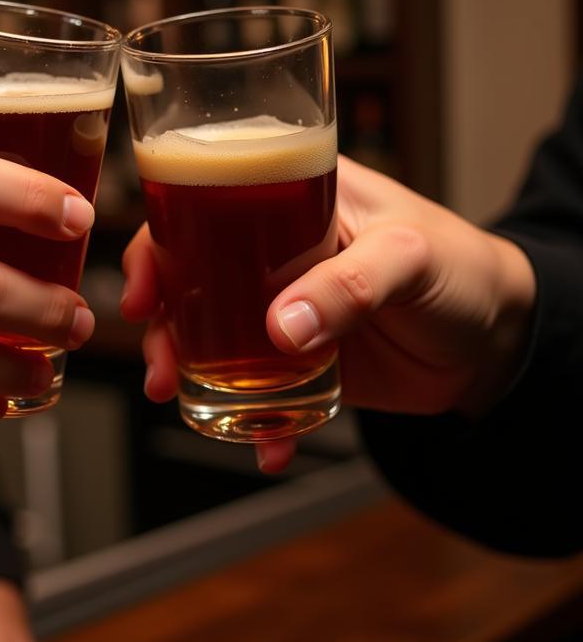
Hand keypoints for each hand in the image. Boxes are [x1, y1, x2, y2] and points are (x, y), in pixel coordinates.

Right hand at [121, 156, 536, 471]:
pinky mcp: (299, 359)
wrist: (499, 341)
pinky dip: (251, 419)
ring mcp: (282, 306)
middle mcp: (272, 249)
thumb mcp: (410, 257)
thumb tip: (280, 330)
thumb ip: (351, 284)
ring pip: (210, 333)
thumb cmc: (461, 268)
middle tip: (158, 362)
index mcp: (291, 198)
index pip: (203, 201)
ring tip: (181, 401)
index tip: (142, 289)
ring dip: (186, 368)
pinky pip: (258, 388)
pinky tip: (264, 443)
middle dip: (161, 320)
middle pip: (190, 275)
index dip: (160, 241)